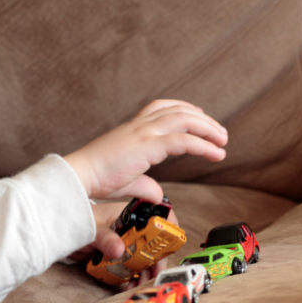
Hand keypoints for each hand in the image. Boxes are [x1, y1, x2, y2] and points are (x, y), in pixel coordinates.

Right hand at [63, 100, 226, 200]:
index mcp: (131, 129)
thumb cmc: (95, 178)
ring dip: (208, 128)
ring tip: (222, 141)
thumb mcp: (126, 180)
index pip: (161, 107)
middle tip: (220, 133)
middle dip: (203, 119)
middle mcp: (139, 126)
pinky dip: (204, 145)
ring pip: (185, 120)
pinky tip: (216, 153)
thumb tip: (158, 194)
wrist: (78, 176)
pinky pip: (183, 141)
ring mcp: (143, 133)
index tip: (199, 115)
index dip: (183, 109)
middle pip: (178, 110)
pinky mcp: (147, 146)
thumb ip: (145, 184)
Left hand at [69, 202, 182, 289]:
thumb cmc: (79, 221)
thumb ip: (104, 238)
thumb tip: (119, 250)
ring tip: (139, 285)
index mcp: (130, 216)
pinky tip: (128, 285)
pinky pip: (130, 267)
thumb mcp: (92, 229)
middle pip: (153, 245)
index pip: (157, 219)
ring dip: (144, 273)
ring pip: (143, 258)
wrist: (62, 231)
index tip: (169, 249)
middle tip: (153, 277)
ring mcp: (126, 243)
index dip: (167, 232)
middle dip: (156, 261)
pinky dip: (132, 277)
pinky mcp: (118, 255)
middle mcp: (131, 229)